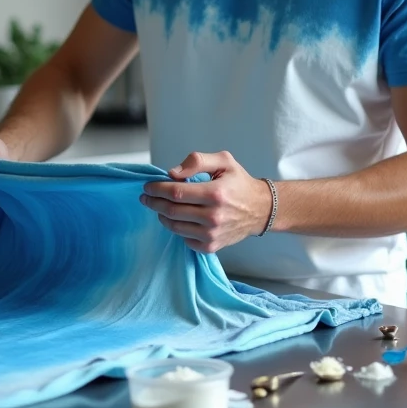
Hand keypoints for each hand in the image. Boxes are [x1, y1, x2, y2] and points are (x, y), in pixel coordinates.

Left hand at [140, 150, 272, 252]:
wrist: (260, 209)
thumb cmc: (240, 183)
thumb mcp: (224, 161)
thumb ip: (197, 161)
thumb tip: (173, 173)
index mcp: (215, 193)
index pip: (176, 192)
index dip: (157, 189)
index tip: (147, 187)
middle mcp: (213, 216)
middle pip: (171, 211)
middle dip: (154, 202)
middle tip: (146, 197)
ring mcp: (212, 234)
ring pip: (174, 227)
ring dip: (163, 216)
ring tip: (160, 207)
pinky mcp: (211, 246)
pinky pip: (184, 239)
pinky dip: (177, 229)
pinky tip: (179, 219)